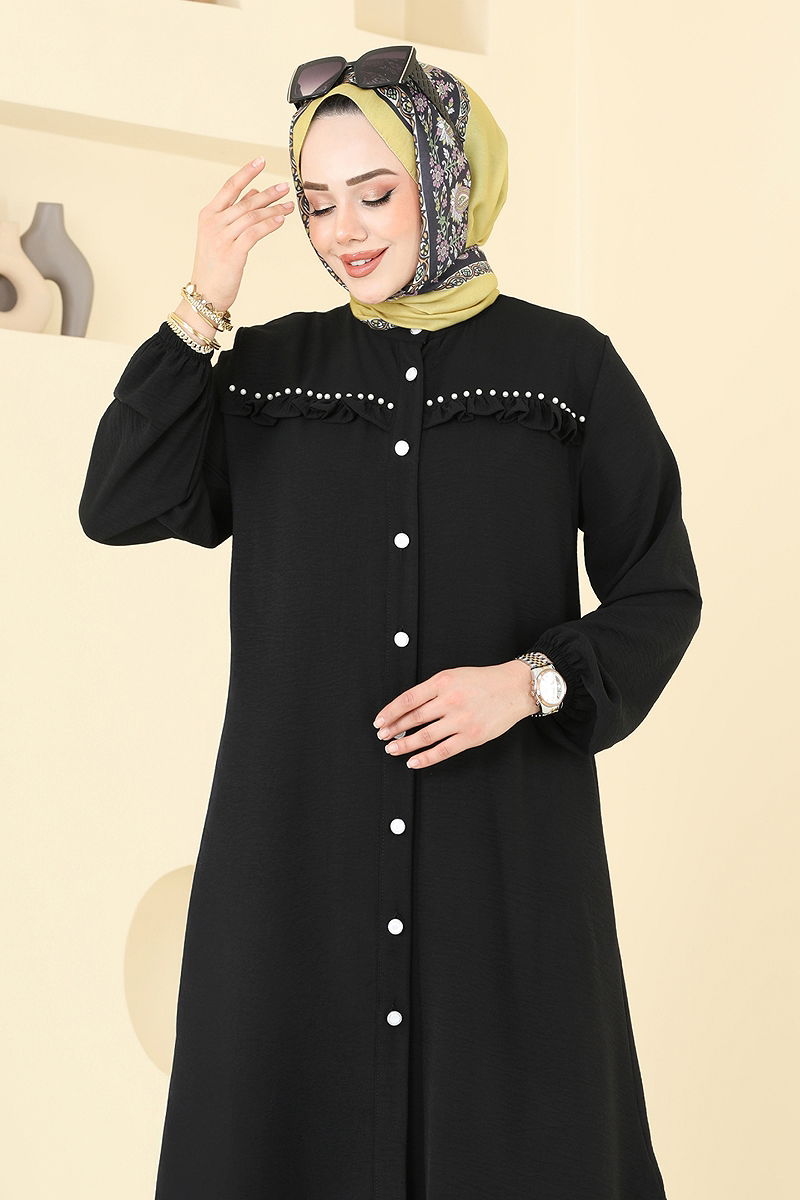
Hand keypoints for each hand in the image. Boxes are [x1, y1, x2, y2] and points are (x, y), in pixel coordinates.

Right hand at [189, 158, 294, 312]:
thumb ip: (235, 212)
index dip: (246, 172)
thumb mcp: (220, 235)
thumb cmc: (214, 265)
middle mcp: (214, 223)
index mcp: (208, 215)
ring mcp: (222, 238)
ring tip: (289, 206)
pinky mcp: (232, 254)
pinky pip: (254, 234)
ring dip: (273, 210)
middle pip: (245, 202)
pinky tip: (280, 221)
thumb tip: (253, 192)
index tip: (261, 160)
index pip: (230, 187)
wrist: (204, 294)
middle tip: (285, 187)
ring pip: (252, 217)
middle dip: (268, 194)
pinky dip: (268, 226)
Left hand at [372, 660, 538, 769]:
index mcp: (443, 681)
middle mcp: (450, 700)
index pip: (408, 699)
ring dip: (404, 744)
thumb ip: (432, 690)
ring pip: (424, 736)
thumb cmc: (483, 681)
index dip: (390, 712)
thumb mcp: (454, 675)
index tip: (379, 721)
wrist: (515, 688)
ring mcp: (461, 720)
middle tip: (383, 736)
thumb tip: (407, 708)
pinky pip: (442, 751)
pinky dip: (425, 758)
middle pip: (413, 718)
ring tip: (392, 748)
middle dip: (393, 729)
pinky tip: (412, 761)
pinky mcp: (471, 736)